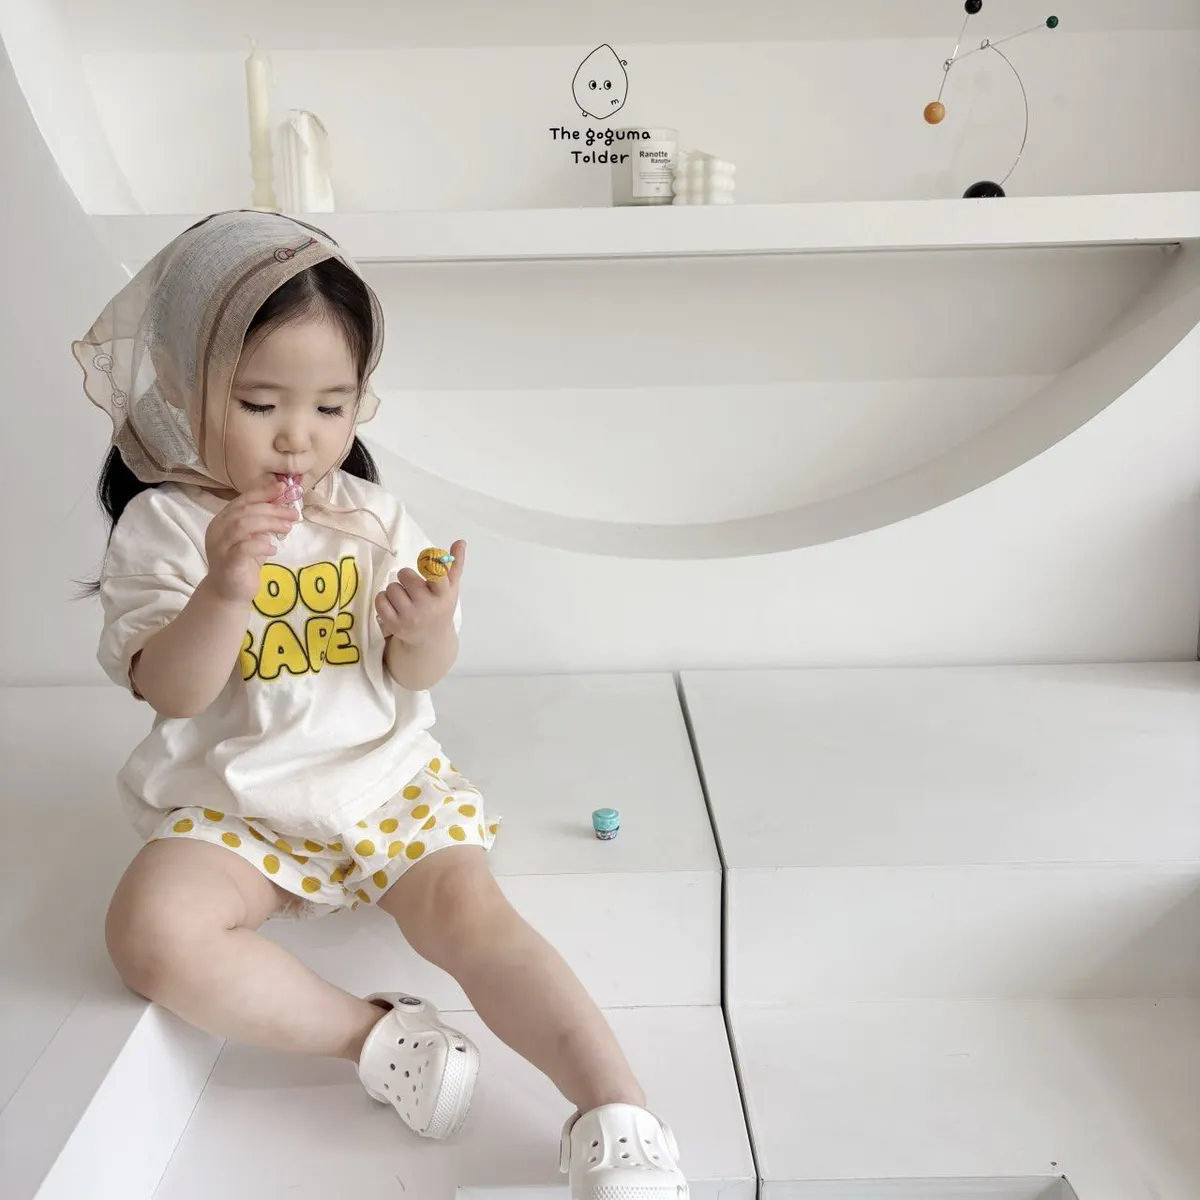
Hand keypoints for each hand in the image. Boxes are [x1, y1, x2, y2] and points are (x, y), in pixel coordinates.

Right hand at [204, 480, 298, 602]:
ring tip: (287, 527)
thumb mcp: (255, 537)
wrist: (228, 593)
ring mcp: (220, 547)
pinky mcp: (227, 564)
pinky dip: (261, 545)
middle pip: (245, 511)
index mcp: (223, 520)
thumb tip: (282, 501)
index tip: (283, 488)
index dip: (263, 492)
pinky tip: (273, 549)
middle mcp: (218, 530)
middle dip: (272, 509)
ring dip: (269, 523)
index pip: (242, 500)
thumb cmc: (243, 562)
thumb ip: (264, 521)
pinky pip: (244, 548)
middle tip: (293, 514)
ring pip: (243, 525)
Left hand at [375, 539, 464, 645]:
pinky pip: (380, 600)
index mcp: (443, 595)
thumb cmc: (440, 607)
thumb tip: (460, 541)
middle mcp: (427, 606)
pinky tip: (392, 604)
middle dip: (406, 577)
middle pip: (405, 575)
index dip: (429, 563)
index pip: (436, 574)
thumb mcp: (451, 588)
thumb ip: (455, 564)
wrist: (430, 639)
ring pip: (391, 588)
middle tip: (411, 586)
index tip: (428, 562)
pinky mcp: (394, 625)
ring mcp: (409, 617)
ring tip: (404, 597)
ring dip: (395, 589)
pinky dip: (383, 599)